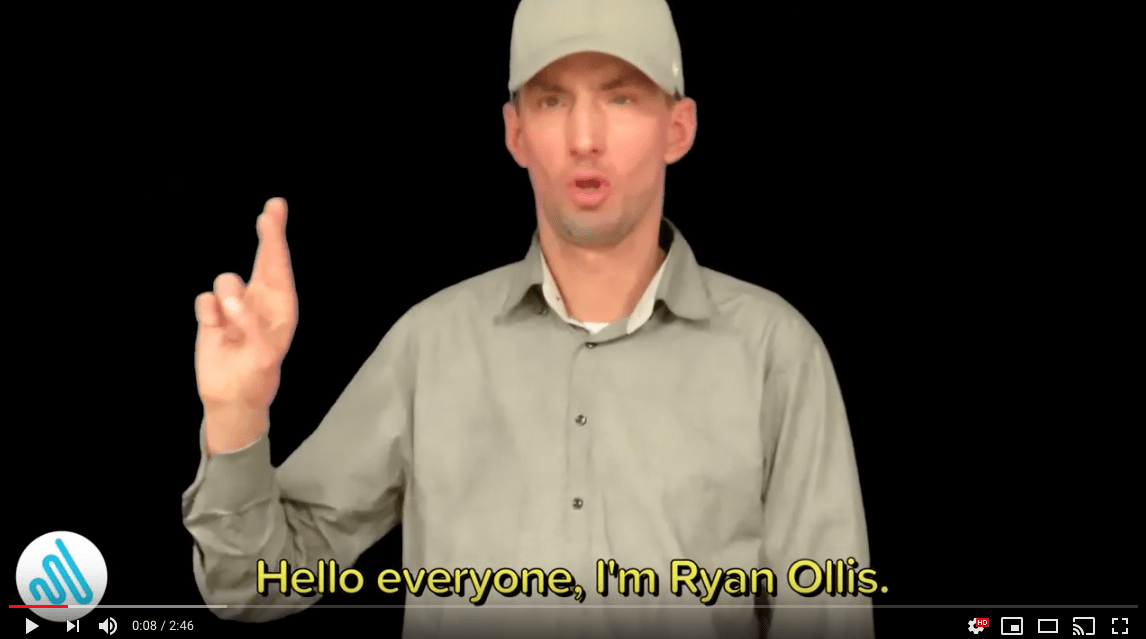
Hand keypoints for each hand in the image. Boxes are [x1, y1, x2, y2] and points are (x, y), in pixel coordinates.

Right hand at [194, 198, 296, 447]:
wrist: (233, 399)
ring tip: (228, 319)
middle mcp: (260, 303)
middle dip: (270, 235)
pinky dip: (207, 309)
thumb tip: (230, 305)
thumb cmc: (256, 377)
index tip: (273, 213)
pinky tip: (214, 325)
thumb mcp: (262, 357)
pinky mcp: (212, 318)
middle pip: (263, 261)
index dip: (276, 239)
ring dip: (227, 292)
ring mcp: (235, 309)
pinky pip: (205, 299)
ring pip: (226, 280)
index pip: (279, 268)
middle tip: (273, 209)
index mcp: (281, 309)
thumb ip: (251, 328)